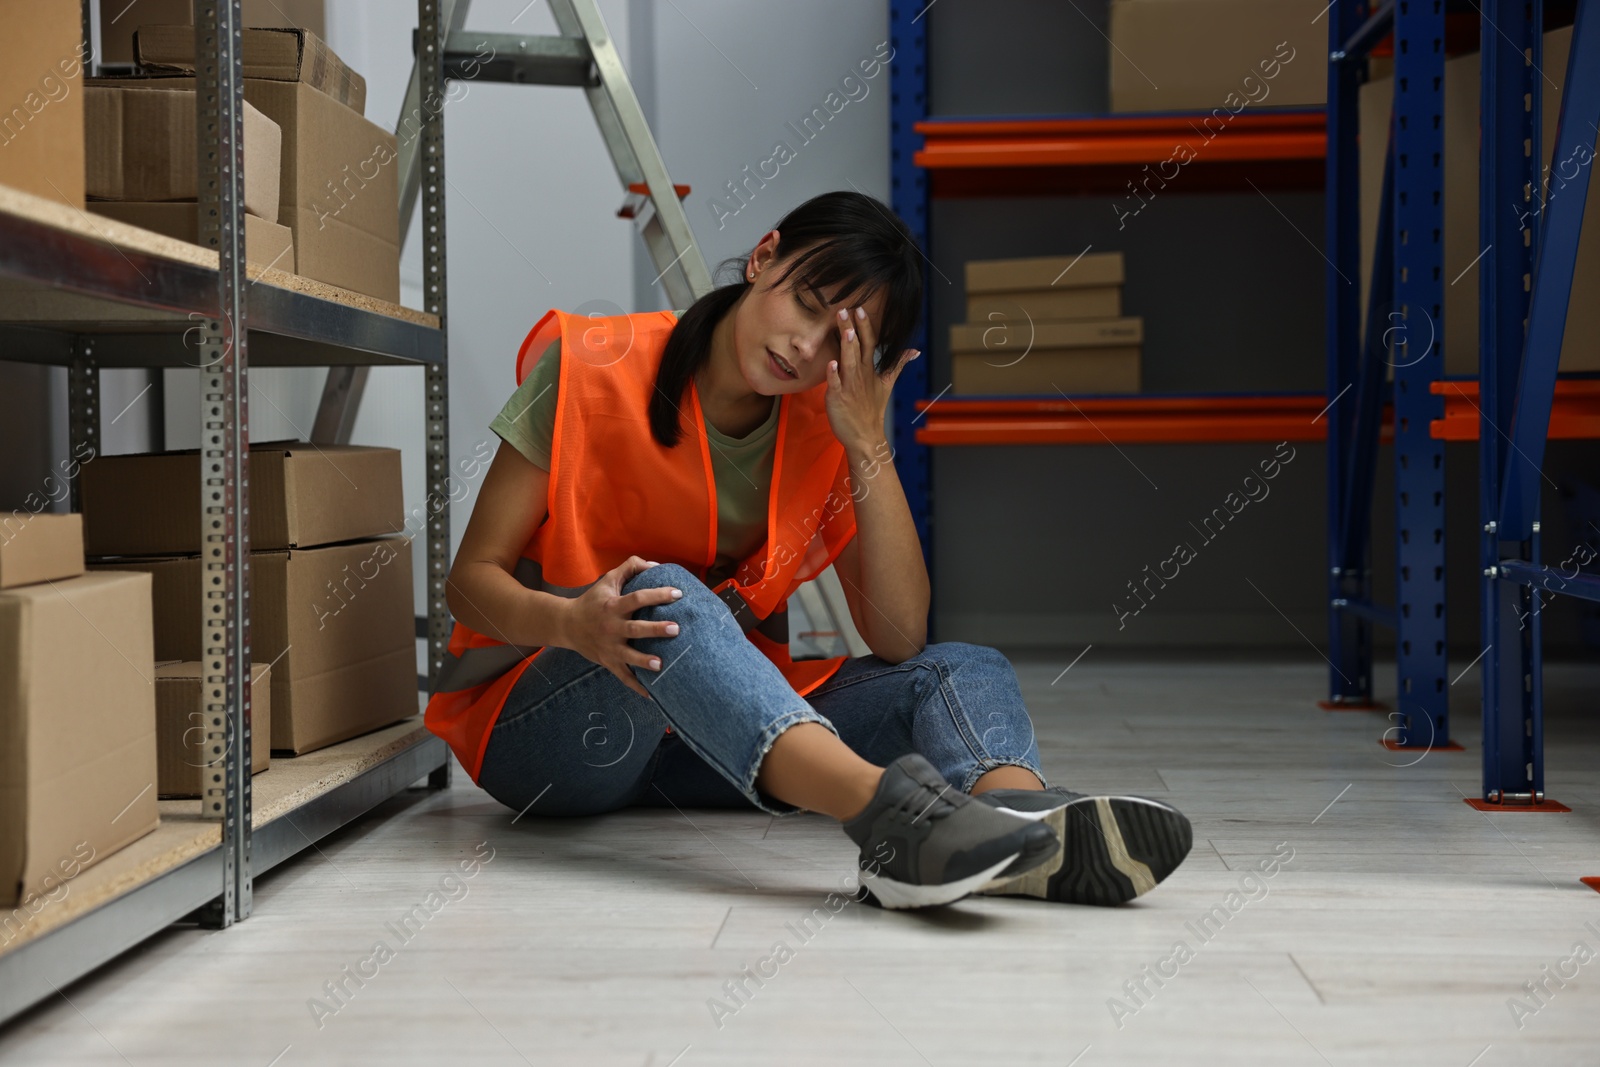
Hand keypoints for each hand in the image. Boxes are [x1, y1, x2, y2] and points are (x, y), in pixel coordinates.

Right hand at [559, 555, 681, 698]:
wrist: (566, 625)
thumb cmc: (593, 601)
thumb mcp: (608, 580)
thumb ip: (630, 568)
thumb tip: (655, 565)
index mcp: (613, 606)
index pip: (638, 598)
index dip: (657, 595)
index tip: (678, 594)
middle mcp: (611, 627)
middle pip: (635, 629)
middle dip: (655, 629)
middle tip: (676, 629)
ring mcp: (609, 647)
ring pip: (628, 657)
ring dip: (644, 661)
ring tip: (661, 665)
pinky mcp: (608, 662)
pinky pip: (623, 677)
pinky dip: (637, 687)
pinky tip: (653, 695)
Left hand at [824, 305, 919, 453]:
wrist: (866, 436)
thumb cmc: (872, 409)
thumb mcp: (887, 384)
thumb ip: (898, 364)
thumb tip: (914, 351)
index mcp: (870, 369)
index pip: (869, 342)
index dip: (865, 326)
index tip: (860, 309)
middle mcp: (860, 375)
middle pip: (857, 347)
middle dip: (852, 329)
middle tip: (846, 310)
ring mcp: (850, 386)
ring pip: (848, 362)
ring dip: (847, 347)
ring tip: (846, 330)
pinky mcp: (838, 398)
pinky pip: (836, 384)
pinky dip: (834, 375)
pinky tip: (831, 364)